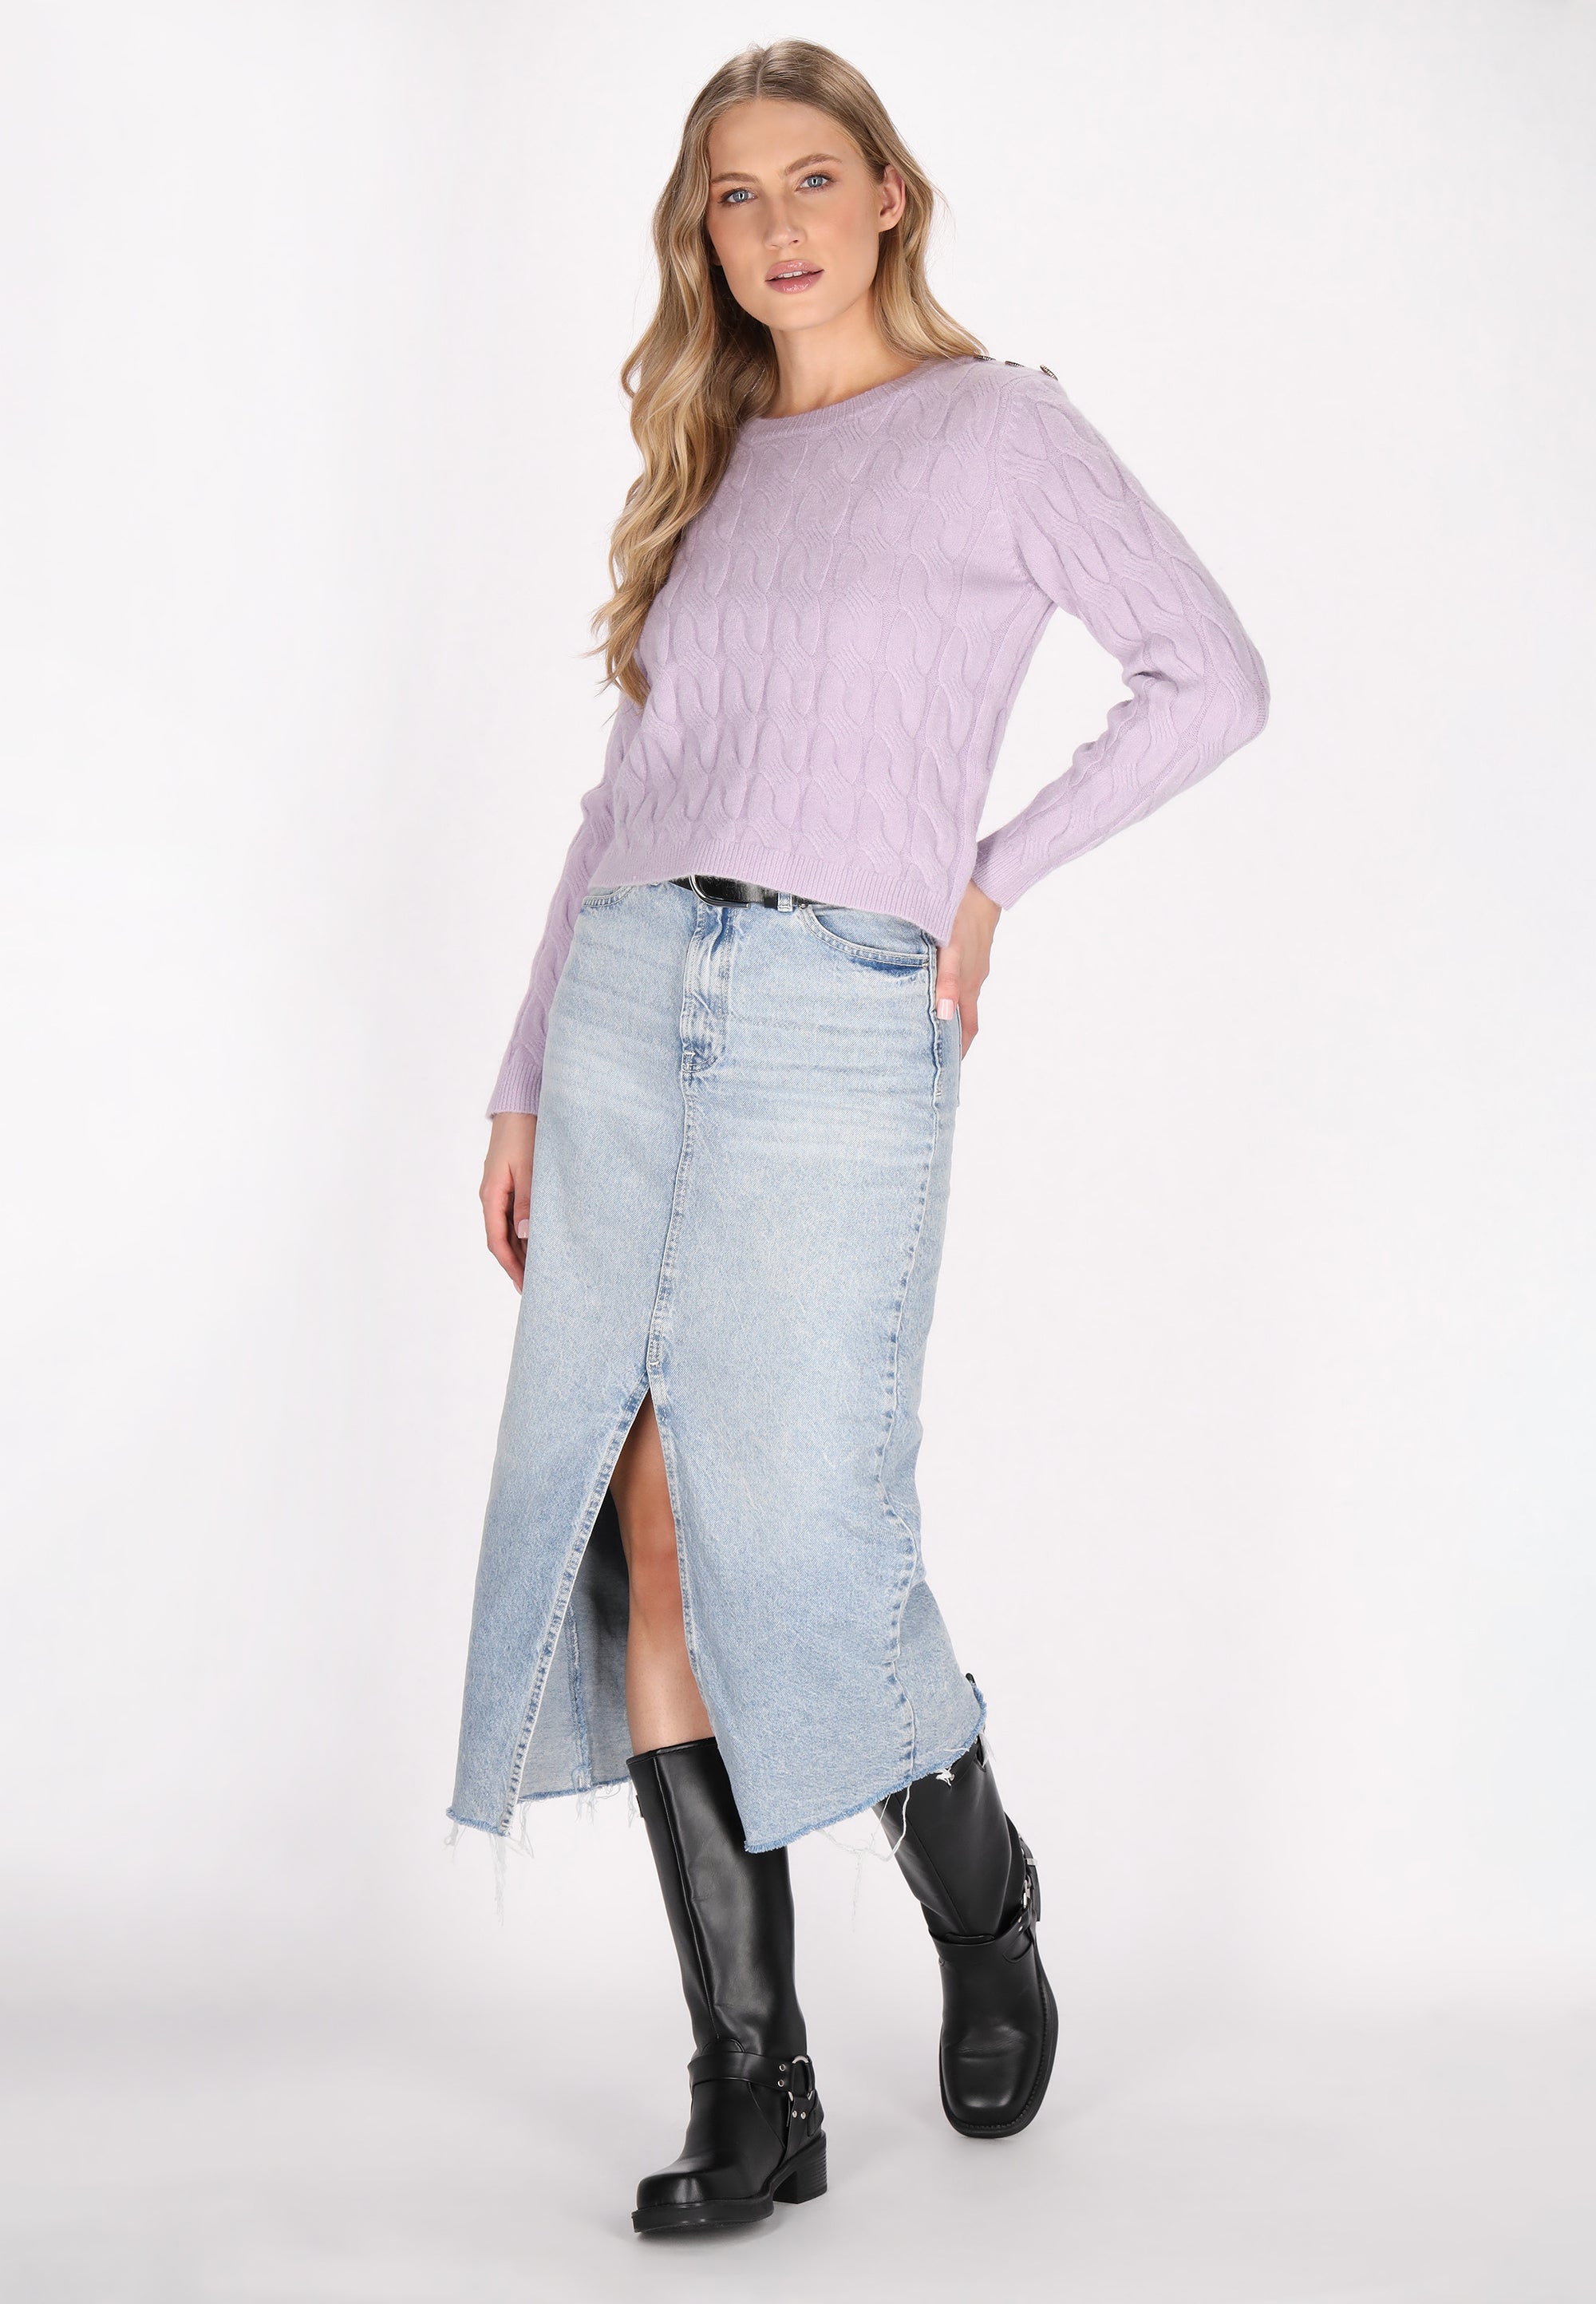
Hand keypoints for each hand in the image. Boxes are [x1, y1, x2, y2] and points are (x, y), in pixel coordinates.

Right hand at [481, 1110, 537, 1291]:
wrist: (520, 1106)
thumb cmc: (524, 1134)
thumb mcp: (528, 1169)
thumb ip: (527, 1202)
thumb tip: (525, 1235)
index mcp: (491, 1195)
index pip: (497, 1241)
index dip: (511, 1266)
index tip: (525, 1285)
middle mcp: (491, 1196)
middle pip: (501, 1239)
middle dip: (516, 1264)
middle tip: (535, 1286)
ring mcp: (499, 1190)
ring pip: (507, 1228)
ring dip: (521, 1249)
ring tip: (538, 1270)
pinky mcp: (509, 1183)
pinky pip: (513, 1215)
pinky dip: (524, 1231)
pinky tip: (537, 1240)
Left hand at [935, 880, 1001, 1056]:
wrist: (984, 880)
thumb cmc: (961, 910)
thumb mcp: (950, 947)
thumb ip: (945, 980)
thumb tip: (944, 1016)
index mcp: (968, 985)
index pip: (966, 1030)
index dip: (958, 1053)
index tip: (944, 1074)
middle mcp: (972, 979)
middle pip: (962, 1018)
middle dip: (948, 1039)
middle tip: (928, 1056)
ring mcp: (972, 965)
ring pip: (958, 997)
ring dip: (945, 1014)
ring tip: (922, 1025)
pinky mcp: (968, 950)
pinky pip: (956, 977)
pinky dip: (944, 990)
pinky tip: (928, 985)